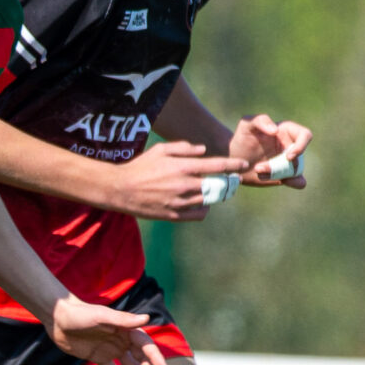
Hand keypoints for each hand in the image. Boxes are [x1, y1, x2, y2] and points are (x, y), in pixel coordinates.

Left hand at [45, 296, 166, 364]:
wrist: (57, 318)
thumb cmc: (80, 313)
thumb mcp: (101, 316)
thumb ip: (123, 320)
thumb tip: (147, 318)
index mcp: (126, 329)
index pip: (145, 345)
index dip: (154, 356)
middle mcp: (122, 340)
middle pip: (141, 359)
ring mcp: (111, 350)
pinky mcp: (99, 358)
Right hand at [107, 141, 247, 220]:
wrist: (121, 189)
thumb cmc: (141, 166)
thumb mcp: (160, 150)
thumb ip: (184, 148)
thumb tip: (203, 150)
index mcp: (183, 167)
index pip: (217, 166)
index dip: (234, 165)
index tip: (243, 166)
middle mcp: (185, 185)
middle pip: (219, 186)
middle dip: (229, 183)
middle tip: (233, 181)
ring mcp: (180, 202)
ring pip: (210, 200)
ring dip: (217, 195)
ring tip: (218, 191)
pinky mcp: (175, 215)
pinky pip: (199, 214)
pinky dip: (204, 208)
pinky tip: (202, 203)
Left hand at [231, 114, 311, 186]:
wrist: (233, 159)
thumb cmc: (241, 138)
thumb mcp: (246, 124)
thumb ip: (260, 120)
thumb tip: (276, 130)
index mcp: (287, 131)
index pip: (305, 135)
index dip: (301, 146)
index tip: (288, 156)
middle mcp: (291, 147)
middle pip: (300, 157)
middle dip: (282, 166)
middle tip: (260, 168)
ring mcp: (289, 162)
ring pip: (296, 171)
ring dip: (279, 174)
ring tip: (258, 171)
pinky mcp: (285, 175)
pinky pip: (298, 181)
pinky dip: (295, 182)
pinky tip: (281, 181)